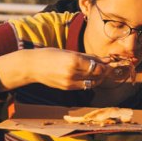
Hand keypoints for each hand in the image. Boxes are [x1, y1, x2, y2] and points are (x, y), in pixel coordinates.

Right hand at [0, 48, 117, 91]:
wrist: (32, 66)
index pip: (98, 67)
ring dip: (98, 79)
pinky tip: (88, 76)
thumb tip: (106, 59)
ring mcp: (70, 82)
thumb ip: (89, 57)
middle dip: (104, 72)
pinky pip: (84, 86)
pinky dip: (89, 82)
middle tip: (107, 68)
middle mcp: (73, 73)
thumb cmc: (51, 55)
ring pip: (92, 83)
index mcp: (74, 61)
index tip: (109, 63)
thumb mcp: (70, 52)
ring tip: (98, 72)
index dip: (106, 66)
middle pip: (97, 76)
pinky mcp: (67, 88)